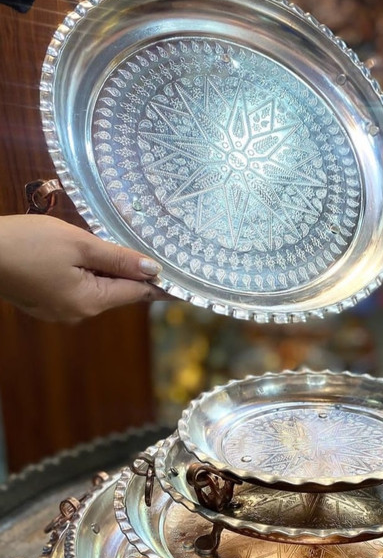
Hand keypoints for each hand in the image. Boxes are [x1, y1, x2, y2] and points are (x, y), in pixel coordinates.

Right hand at [0, 215, 171, 322]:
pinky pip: (76, 288)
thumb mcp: (79, 245)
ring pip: (95, 288)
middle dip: (129, 271)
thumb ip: (118, 258)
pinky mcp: (45, 302)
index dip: (159, 284)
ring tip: (107, 247)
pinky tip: (77, 255)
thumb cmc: (25, 244)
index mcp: (90, 302)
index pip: (137, 293)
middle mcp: (78, 313)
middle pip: (117, 291)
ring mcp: (59, 311)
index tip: (183, 285)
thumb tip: (153, 271)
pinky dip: (84, 272)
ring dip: (104, 269)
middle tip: (148, 251)